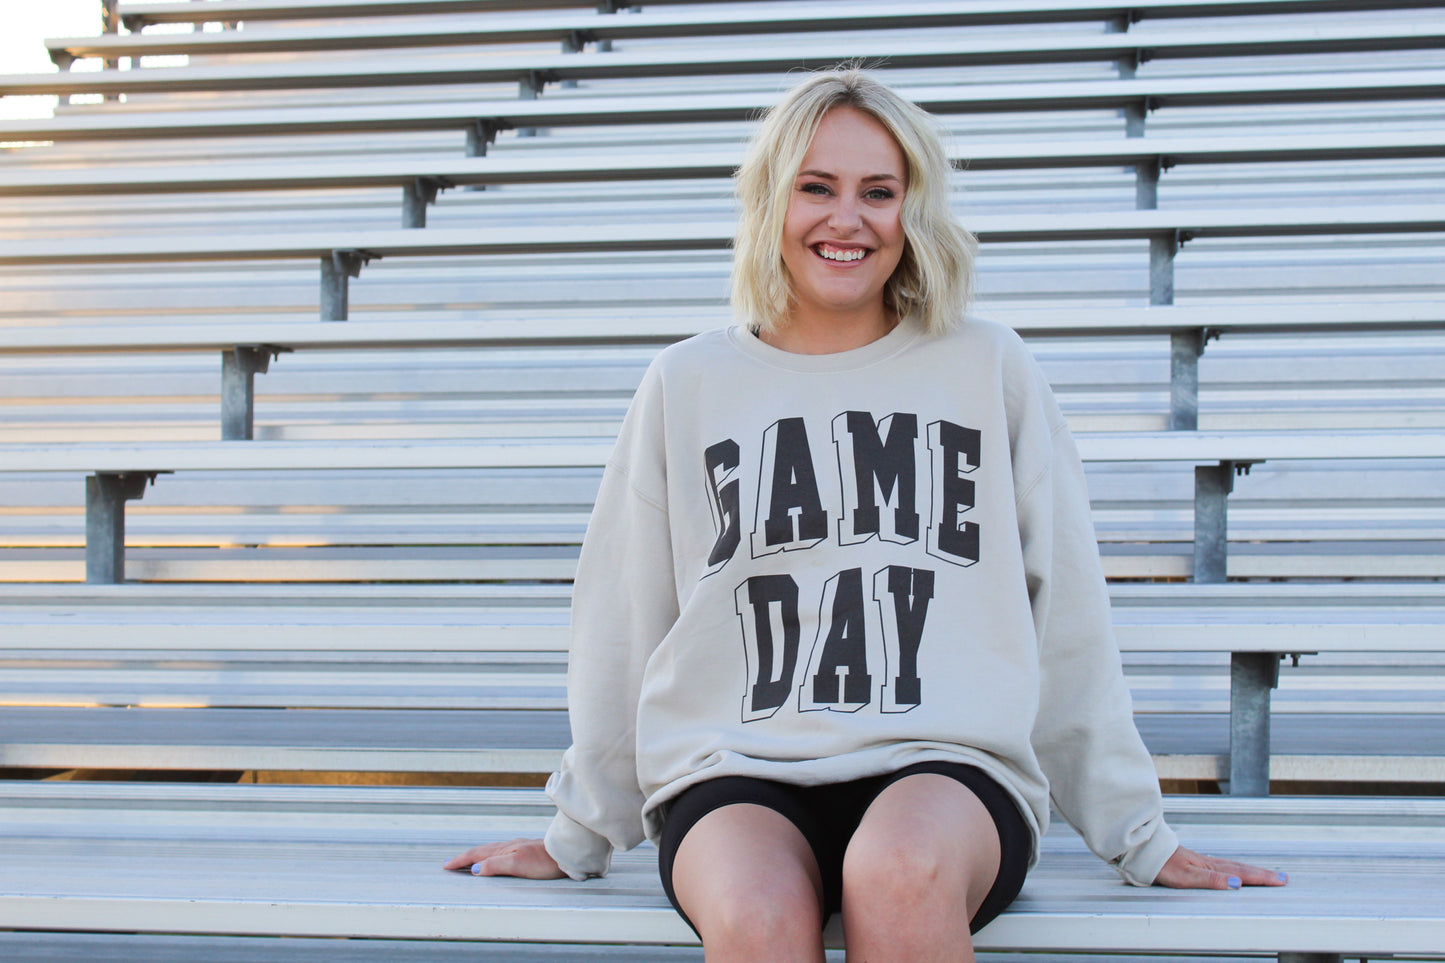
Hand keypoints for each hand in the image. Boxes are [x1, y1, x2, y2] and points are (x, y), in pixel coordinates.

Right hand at [444, 838, 566, 878]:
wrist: (566, 854)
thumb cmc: (544, 861)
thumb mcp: (517, 864)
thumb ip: (496, 865)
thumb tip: (476, 869)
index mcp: (504, 849)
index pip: (476, 855)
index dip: (460, 861)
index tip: (446, 866)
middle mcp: (509, 847)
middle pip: (481, 852)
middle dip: (464, 858)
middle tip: (450, 864)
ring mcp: (517, 848)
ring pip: (491, 852)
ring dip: (476, 857)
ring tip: (467, 862)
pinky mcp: (526, 852)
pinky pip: (500, 854)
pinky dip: (490, 858)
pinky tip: (494, 861)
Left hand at [1154, 845, 1287, 889]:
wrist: (1143, 850)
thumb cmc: (1161, 864)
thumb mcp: (1185, 876)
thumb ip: (1210, 880)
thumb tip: (1235, 883)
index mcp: (1210, 867)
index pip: (1241, 874)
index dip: (1261, 878)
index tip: (1280, 881)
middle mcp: (1209, 863)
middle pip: (1241, 868)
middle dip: (1263, 874)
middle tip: (1283, 878)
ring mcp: (1202, 862)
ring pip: (1233, 866)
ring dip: (1251, 871)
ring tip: (1267, 874)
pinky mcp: (1194, 862)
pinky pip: (1223, 865)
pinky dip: (1236, 868)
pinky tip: (1235, 871)